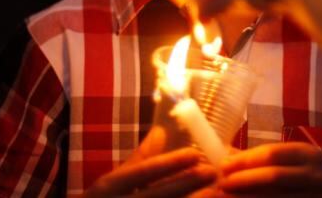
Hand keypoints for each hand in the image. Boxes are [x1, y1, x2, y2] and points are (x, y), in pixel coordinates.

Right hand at [85, 126, 217, 196]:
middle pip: (157, 195)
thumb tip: (162, 129)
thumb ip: (139, 159)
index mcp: (108, 187)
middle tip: (212, 171)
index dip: (170, 163)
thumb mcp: (113, 181)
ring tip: (213, 192)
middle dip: (186, 183)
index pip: (142, 172)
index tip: (195, 153)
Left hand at [218, 142, 321, 196]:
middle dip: (243, 180)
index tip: (222, 166)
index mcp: (307, 155)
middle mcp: (315, 175)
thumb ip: (263, 159)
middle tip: (220, 185)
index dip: (244, 161)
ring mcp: (314, 197)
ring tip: (225, 197)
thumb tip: (226, 156)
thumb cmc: (307, 181)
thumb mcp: (292, 164)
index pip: (271, 154)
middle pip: (273, 176)